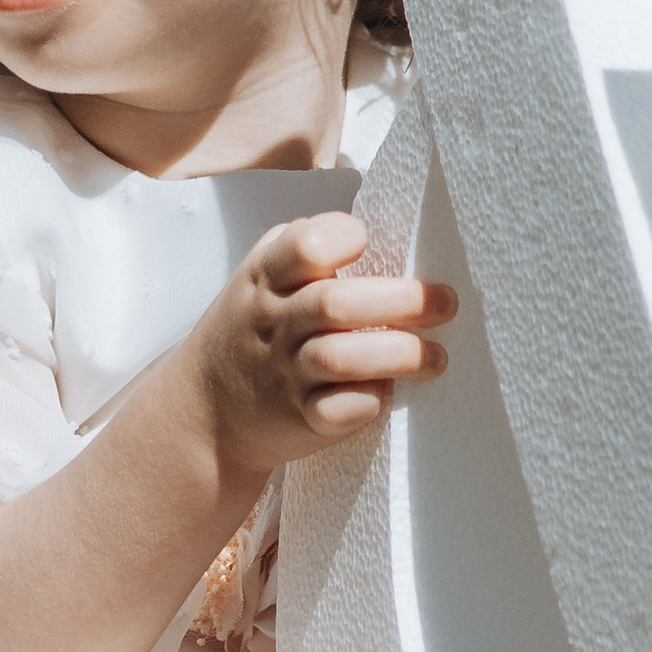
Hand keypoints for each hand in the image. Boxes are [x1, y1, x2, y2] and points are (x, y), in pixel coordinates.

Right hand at [190, 213, 454, 479]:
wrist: (206, 411)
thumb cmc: (256, 330)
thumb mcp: (261, 278)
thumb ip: (306, 250)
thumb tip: (389, 233)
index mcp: (266, 277)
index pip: (303, 246)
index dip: (341, 238)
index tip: (368, 243)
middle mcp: (275, 322)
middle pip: (336, 303)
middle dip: (402, 301)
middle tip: (446, 303)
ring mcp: (286, 373)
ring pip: (342, 358)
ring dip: (401, 354)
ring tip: (437, 356)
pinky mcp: (301, 418)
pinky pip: (338, 411)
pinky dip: (368, 401)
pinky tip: (387, 393)